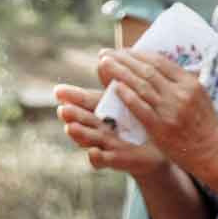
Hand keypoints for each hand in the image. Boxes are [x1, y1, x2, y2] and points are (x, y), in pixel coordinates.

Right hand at [52, 83, 168, 176]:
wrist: (158, 148)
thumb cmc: (140, 120)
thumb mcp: (130, 100)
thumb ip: (116, 83)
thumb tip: (105, 58)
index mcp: (101, 110)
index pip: (83, 102)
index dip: (70, 97)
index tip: (58, 91)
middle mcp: (98, 127)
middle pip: (82, 120)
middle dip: (72, 115)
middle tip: (63, 109)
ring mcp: (104, 144)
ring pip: (88, 139)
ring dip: (79, 134)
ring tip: (71, 128)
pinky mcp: (115, 159)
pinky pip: (104, 160)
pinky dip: (97, 157)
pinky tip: (94, 152)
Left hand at [97, 49, 217, 171]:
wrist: (212, 152)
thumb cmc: (204, 124)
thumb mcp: (200, 97)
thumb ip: (182, 83)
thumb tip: (160, 68)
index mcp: (190, 83)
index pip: (159, 62)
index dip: (137, 54)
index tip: (122, 50)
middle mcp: (181, 94)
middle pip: (147, 70)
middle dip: (123, 59)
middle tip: (106, 53)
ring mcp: (170, 110)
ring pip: (140, 86)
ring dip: (119, 73)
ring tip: (104, 64)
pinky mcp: (160, 127)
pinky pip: (139, 107)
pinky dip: (126, 95)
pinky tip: (114, 87)